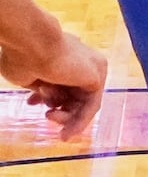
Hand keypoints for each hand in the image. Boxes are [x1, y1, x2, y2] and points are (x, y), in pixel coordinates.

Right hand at [0, 21, 105, 141]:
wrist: (31, 44)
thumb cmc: (22, 56)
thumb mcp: (29, 76)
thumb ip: (41, 86)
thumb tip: (44, 96)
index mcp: (66, 57)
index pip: (62, 84)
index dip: (47, 98)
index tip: (30, 102)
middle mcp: (82, 61)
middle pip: (75, 95)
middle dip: (58, 109)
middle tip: (46, 115)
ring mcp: (92, 68)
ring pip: (83, 103)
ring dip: (65, 117)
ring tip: (49, 115)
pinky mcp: (96, 77)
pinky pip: (92, 106)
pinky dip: (79, 122)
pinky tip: (65, 132)